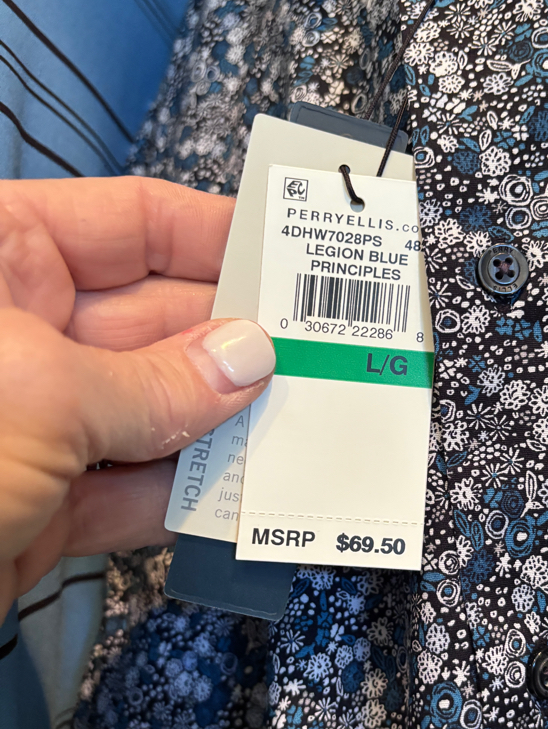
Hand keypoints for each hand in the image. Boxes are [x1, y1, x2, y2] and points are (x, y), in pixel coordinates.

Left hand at [0, 176, 274, 622]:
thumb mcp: (37, 397)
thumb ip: (155, 383)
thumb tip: (252, 358)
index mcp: (1, 260)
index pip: (132, 223)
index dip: (218, 236)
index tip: (299, 259)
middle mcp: (21, 332)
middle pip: (157, 323)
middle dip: (240, 345)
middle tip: (332, 360)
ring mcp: (33, 423)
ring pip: (155, 410)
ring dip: (227, 426)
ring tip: (311, 426)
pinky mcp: (38, 505)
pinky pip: (132, 488)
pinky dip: (187, 497)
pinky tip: (248, 494)